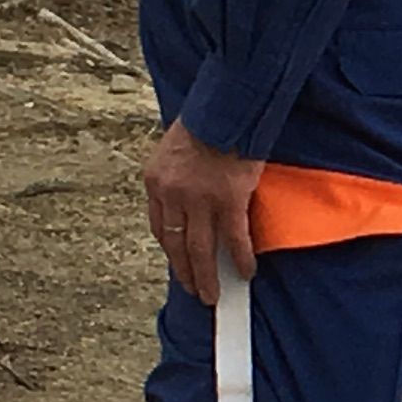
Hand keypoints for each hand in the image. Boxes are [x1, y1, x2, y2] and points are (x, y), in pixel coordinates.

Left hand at [144, 121, 262, 305]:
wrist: (227, 107)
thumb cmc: (207, 120)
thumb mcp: (175, 149)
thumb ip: (178, 175)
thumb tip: (191, 198)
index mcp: (156, 181)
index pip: (160, 226)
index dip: (171, 250)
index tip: (179, 263)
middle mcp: (173, 195)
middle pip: (176, 245)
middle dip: (186, 272)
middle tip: (195, 290)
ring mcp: (200, 200)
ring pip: (200, 249)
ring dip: (207, 276)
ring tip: (213, 295)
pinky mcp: (229, 200)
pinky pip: (234, 238)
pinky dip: (240, 258)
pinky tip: (246, 272)